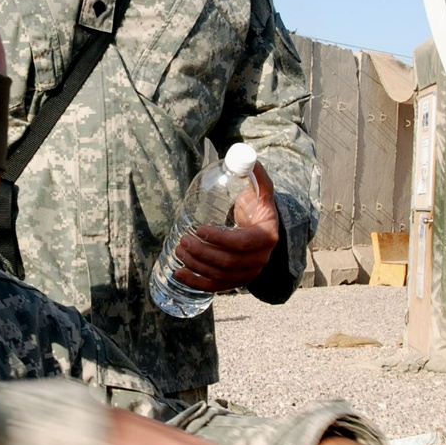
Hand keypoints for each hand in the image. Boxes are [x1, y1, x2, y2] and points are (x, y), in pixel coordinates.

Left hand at [171, 161, 279, 292]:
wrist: (262, 229)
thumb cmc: (257, 207)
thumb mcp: (261, 191)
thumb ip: (256, 175)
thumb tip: (247, 157)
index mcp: (266, 237)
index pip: (242, 243)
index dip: (220, 239)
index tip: (199, 229)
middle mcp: (260, 259)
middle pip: (227, 262)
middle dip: (202, 252)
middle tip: (183, 240)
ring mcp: (248, 274)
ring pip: (219, 276)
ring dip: (195, 265)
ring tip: (179, 250)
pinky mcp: (236, 282)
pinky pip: (215, 287)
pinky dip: (195, 283)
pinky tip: (179, 274)